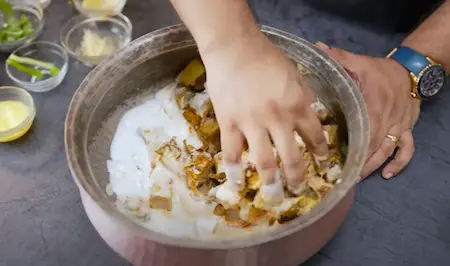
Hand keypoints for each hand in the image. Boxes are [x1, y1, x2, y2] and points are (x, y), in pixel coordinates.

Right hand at [202, 32, 328, 191]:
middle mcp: (279, 120)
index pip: (315, 137)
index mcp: (298, 105)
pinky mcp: (229, 124)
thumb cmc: (266, 56)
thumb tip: (311, 109)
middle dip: (297, 177)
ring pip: (264, 162)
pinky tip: (236, 182)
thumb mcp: (295, 73)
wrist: (234, 47)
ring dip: (270, 182)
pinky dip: (234, 170)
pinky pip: (232, 153)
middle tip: (298, 188)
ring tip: (273, 195)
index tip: (323, 164)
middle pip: (292, 158)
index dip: (321, 153)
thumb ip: (304, 95)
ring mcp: (252, 124)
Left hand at [317, 42, 420, 179]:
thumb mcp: (359, 62)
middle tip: (340, 177)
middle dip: (357, 163)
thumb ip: (339, 58)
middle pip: (371, 147)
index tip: (334, 161)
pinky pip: (406, 149)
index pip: (360, 131)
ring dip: (372, 166)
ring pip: (386, 151)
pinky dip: (399, 163)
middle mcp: (385, 121)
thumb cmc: (381, 70)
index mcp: (371, 107)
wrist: (412, 71)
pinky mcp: (406, 129)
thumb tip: (318, 49)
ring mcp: (397, 127)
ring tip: (357, 180)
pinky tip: (387, 174)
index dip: (350, 148)